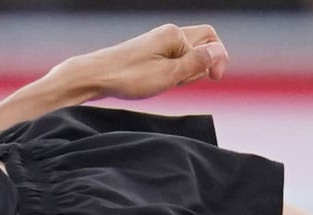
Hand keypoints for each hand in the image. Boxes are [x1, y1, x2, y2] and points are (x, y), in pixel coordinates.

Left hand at [56, 23, 229, 101]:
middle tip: (184, 82)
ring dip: (186, 71)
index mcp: (176, 34)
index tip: (214, 79)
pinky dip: (172, 72)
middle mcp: (168, 33)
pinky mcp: (148, 52)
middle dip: (201, 64)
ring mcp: (157, 41)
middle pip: (201, 44)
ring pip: (186, 54)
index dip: (218, 61)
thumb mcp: (169, 75)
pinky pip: (172, 59)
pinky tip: (158, 83)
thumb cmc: (128, 78)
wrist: (93, 77)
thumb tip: (220, 51)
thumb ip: (197, 63)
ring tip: (167, 83)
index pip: (212, 42)